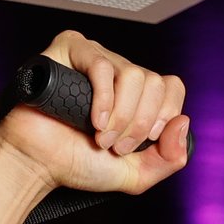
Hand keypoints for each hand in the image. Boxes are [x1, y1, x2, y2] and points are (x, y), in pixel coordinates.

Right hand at [0, 30, 190, 195]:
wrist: (39, 163)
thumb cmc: (80, 163)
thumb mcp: (136, 173)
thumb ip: (169, 159)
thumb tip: (184, 122)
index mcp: (137, 94)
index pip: (171, 86)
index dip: (164, 115)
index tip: (145, 141)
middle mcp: (119, 71)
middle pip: (154, 82)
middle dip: (140, 123)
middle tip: (116, 145)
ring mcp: (96, 57)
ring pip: (133, 75)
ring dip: (122, 116)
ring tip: (101, 136)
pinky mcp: (71, 50)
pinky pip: (102, 65)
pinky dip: (104, 99)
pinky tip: (94, 120)